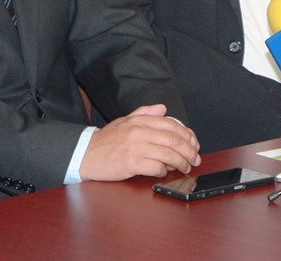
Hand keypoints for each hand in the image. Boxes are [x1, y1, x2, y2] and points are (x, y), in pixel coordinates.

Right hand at [79, 104, 200, 181]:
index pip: (171, 125)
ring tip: (185, 167)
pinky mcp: (130, 163)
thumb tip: (163, 108)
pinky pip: (155, 167)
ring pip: (168, 155)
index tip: (194, 143)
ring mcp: (135, 148)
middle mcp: (139, 132)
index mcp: (140, 121)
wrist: (85, 154)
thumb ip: (144, 113)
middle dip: (189, 151)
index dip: (187, 135)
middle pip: (173, 140)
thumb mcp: (125, 121)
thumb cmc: (106, 140)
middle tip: (195, 159)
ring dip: (180, 163)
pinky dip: (163, 171)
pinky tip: (163, 172)